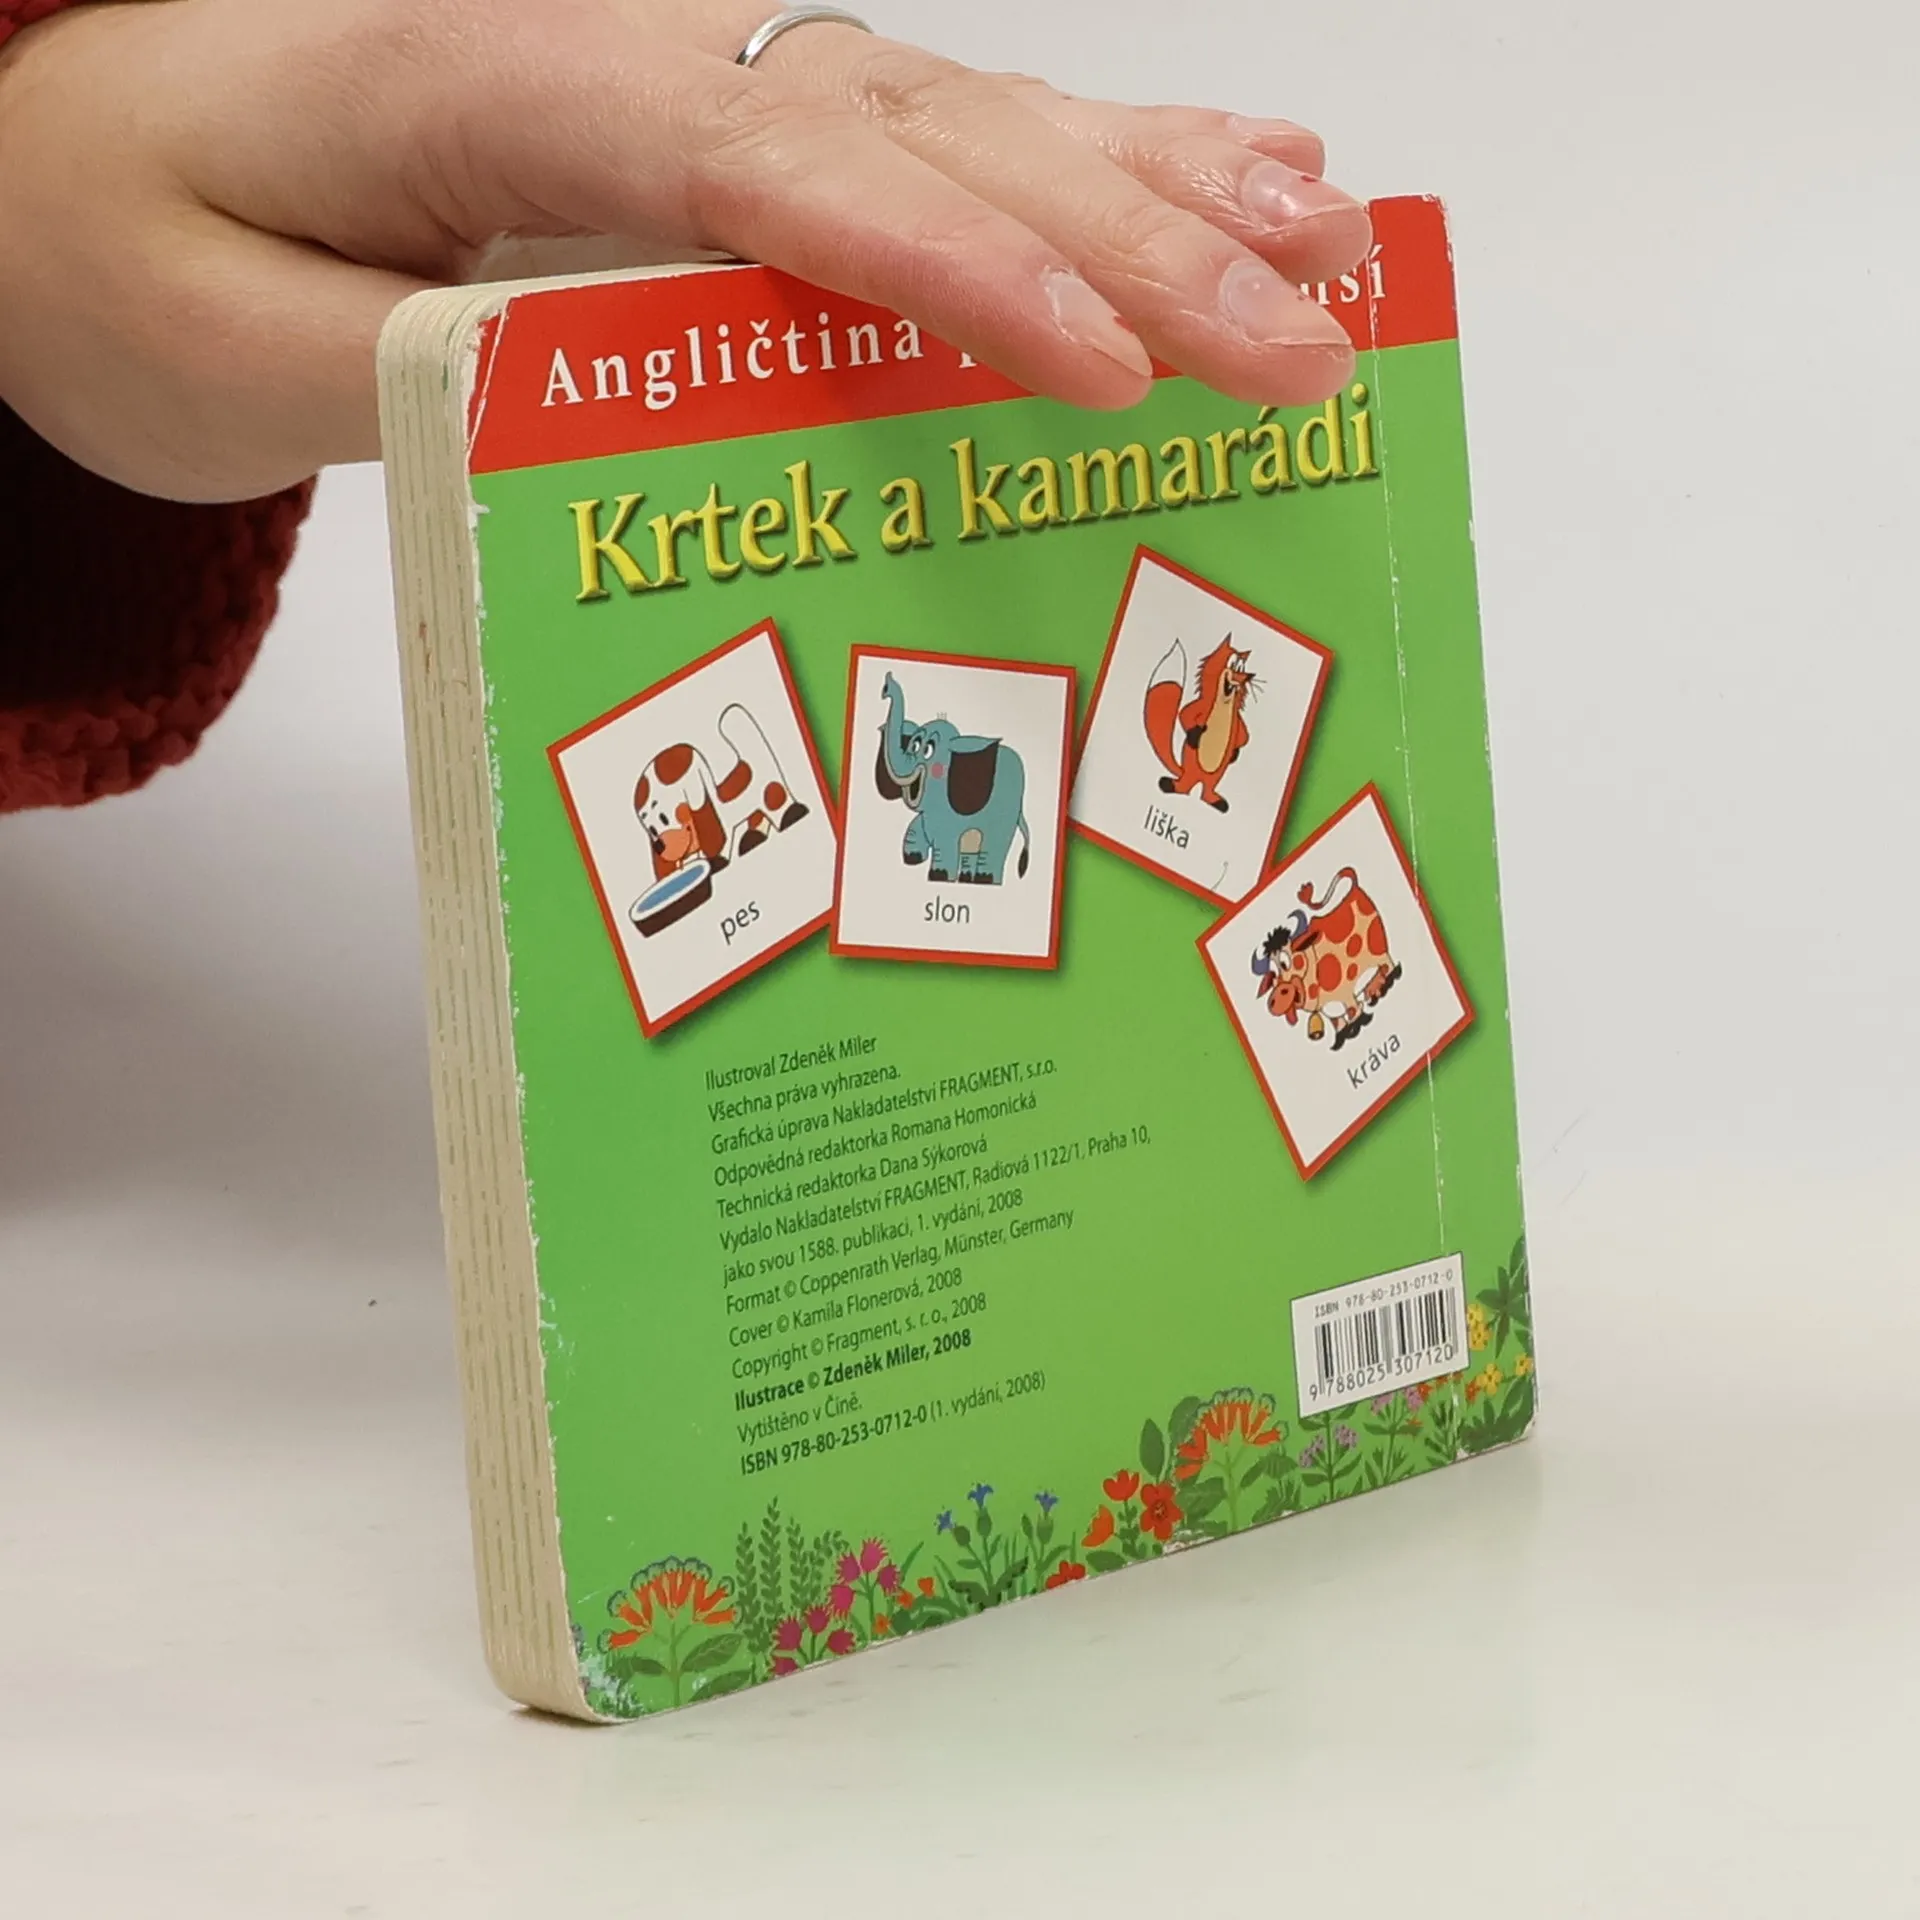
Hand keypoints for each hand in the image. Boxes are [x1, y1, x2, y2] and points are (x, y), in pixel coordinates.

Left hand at [0, 0, 1369, 502]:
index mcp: (495, 82)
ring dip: (1160, 186)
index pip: (767, 169)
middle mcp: (634, 52)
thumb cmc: (138, 239)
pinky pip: (934, 142)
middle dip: (1129, 241)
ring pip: (964, 117)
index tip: (1105, 370)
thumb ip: (422, 371)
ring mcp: (702, 85)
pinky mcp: (735, 137)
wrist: (93, 153)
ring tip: (1329, 256)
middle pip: (920, 132)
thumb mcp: (226, 345)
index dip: (955, 266)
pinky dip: (1090, 165)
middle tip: (1303, 344)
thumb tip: (644, 401)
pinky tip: (1227, 177)